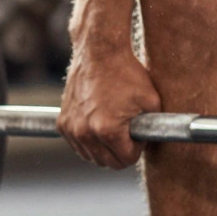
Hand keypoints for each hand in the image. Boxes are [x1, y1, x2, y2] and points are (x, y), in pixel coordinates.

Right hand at [58, 44, 161, 168]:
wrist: (99, 52)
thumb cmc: (127, 74)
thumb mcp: (152, 102)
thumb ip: (153, 128)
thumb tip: (152, 142)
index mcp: (108, 130)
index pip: (126, 160)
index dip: (136, 148)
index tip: (138, 133)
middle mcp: (85, 132)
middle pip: (107, 163)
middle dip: (121, 151)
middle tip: (127, 131)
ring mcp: (71, 128)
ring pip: (91, 157)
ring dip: (104, 148)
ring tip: (113, 126)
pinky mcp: (62, 122)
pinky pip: (78, 145)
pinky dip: (88, 140)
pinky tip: (98, 124)